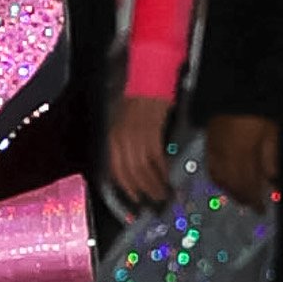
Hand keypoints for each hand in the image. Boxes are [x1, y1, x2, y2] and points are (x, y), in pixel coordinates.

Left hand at [105, 94, 172, 211]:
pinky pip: (155, 157)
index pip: (116, 171)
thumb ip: (128, 145)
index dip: (126, 188)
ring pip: (142, 169)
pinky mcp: (151, 131)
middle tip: (154, 202)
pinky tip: (169, 178)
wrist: (149, 79)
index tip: (135, 201)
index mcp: (113, 138)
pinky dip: (162, 170)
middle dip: (142, 191)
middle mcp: (121, 139)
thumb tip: (138, 168)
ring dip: (154, 184)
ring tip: (164, 194)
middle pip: (129, 173)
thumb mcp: (126, 125)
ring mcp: (135, 135)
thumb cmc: (139, 102)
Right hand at [205, 113, 278, 209]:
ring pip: (219, 177)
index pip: (247, 185)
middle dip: (241, 197)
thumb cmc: (259, 110)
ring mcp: (214, 148)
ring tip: (238, 196)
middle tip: (251, 205)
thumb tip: (274, 182)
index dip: (254, 200)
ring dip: (229, 190)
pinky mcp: (209, 141)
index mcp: (241, 154)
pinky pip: (210, 166)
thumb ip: (271, 159)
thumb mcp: (272, 132)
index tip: (261, 210)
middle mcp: (225, 155)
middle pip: (232, 184)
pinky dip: (218, 177)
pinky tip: (223, 179)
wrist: (235, 89)